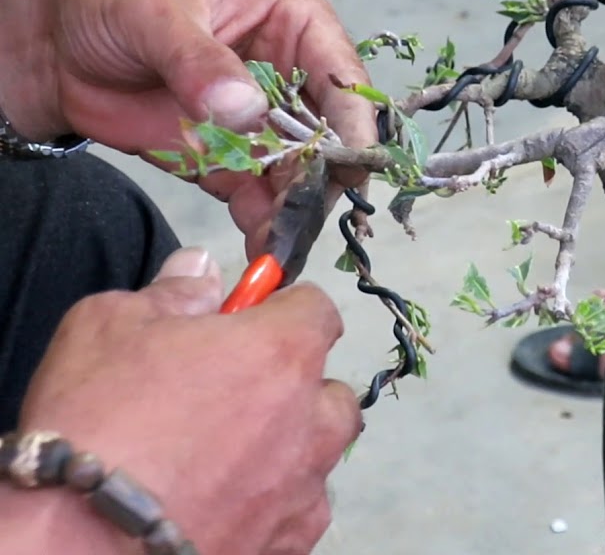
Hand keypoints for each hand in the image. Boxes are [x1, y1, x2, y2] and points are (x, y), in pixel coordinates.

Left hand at [0, 0, 378, 253]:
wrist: (56, 47)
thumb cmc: (112, 6)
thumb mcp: (153, 16)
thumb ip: (199, 60)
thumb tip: (246, 108)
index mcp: (296, 24)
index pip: (342, 76)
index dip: (353, 122)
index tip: (348, 165)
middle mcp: (296, 77)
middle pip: (332, 135)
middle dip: (324, 178)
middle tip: (306, 214)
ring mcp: (268, 124)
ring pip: (303, 175)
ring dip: (296, 211)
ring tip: (281, 244)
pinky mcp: (237, 162)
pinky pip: (262, 198)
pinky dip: (264, 225)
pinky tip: (262, 248)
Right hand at [6, 247, 360, 554]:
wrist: (80, 540)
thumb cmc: (97, 423)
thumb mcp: (110, 324)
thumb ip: (173, 292)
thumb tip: (203, 271)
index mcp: (283, 353)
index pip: (318, 309)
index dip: (283, 309)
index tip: (247, 321)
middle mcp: (312, 420)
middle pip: (329, 390)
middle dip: (295, 387)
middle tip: (230, 397)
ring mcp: (306, 489)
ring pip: (320, 455)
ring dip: (289, 447)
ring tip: (224, 456)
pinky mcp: (289, 543)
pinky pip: (297, 511)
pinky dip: (271, 503)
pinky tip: (223, 502)